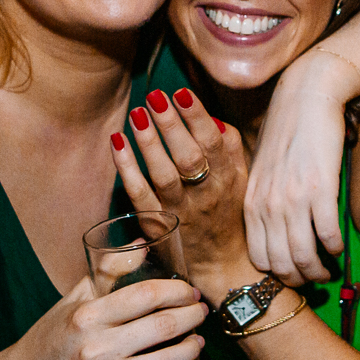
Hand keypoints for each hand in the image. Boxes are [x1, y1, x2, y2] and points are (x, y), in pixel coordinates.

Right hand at [6, 272, 208, 359]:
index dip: (177, 290)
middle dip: (192, 316)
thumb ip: (109, 270)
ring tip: (197, 340)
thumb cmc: (51, 338)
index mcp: (87, 316)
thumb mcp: (74, 299)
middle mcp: (95, 350)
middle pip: (163, 326)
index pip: (146, 294)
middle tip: (200, 312)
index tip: (189, 291)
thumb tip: (143, 242)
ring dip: (190, 349)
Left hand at [109, 88, 252, 300]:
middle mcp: (205, 194)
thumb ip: (230, 148)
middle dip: (171, 125)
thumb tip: (212, 118)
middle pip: (188, 157)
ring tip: (137, 113)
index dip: (198, 117)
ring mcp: (180, 210)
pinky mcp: (157, 223)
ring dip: (148, 143)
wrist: (224, 266)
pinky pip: (140, 194)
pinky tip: (116, 142)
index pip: (214, 143)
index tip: (182, 93)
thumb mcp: (243, 180)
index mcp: (228, 179)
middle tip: (155, 97)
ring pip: (163, 175)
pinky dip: (126, 168)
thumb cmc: (232, 214)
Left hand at [243, 49, 359, 285]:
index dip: (278, 275)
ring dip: (320, 270)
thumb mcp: (263, 169)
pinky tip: (340, 246)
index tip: (295, 275)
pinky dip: (335, 248)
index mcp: (252, 202)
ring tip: (330, 270)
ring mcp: (293, 198)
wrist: (306, 96)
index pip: (259, 258)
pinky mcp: (320, 189)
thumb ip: (264, 200)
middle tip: (316, 279)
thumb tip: (274, 230)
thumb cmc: (287, 132)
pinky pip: (327, 235)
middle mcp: (268, 205)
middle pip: (282, 264)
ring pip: (304, 256)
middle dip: (301, 280)